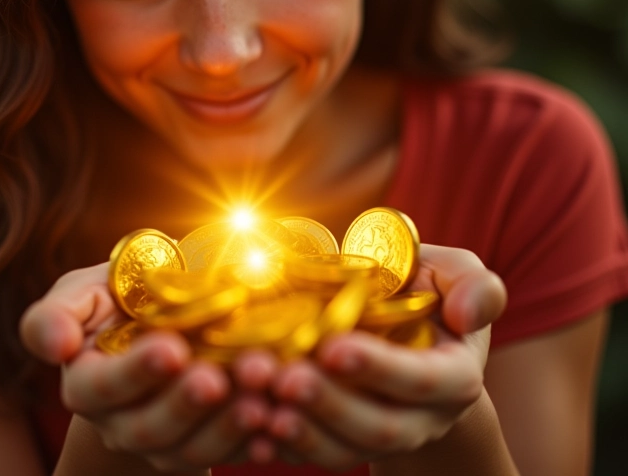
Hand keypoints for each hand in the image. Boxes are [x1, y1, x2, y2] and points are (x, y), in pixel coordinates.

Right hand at [20, 263, 273, 472]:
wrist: (161, 318)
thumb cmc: (120, 296)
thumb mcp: (83, 293)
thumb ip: (57, 314)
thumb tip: (56, 346)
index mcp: (88, 382)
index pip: (103, 386)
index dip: (136, 372)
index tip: (172, 349)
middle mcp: (120, 421)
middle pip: (149, 427)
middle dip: (188, 403)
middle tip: (219, 378)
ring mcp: (162, 441)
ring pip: (191, 447)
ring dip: (227, 425)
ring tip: (260, 395)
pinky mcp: (201, 446)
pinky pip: (227, 454)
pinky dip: (253, 442)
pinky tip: (276, 422)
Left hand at [250, 244, 506, 468]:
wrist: (406, 328)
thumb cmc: (427, 290)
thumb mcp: (456, 274)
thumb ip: (475, 286)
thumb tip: (464, 315)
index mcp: (454, 375)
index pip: (422, 380)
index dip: (378, 368)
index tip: (332, 347)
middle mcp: (422, 417)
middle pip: (378, 427)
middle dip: (328, 404)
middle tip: (282, 378)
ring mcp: (380, 434)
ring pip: (342, 448)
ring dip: (299, 429)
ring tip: (257, 402)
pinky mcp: (343, 440)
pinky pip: (314, 452)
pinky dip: (282, 444)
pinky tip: (252, 424)